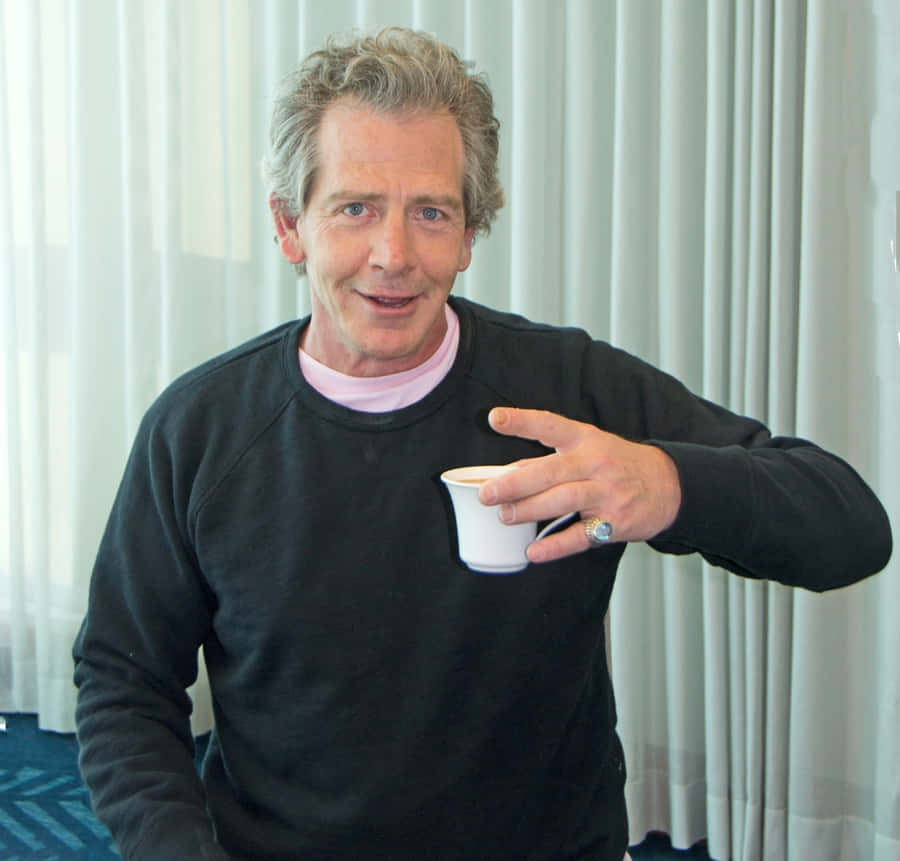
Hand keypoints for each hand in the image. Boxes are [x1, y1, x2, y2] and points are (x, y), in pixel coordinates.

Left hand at [478, 407, 681, 563]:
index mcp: (586, 440)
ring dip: (530, 510)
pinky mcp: (614, 522)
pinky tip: (534, 551)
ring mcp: (607, 493)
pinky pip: (580, 536)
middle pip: (551, 471)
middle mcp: (596, 463)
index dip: (522, 421)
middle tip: (487, 493)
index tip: (494, 418)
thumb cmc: (618, 464)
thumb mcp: (590, 448)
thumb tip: (510, 474)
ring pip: (563, 500)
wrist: (670, 485)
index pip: (550, 425)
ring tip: (505, 516)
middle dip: (516, 483)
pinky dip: (555, 546)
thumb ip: (552, 460)